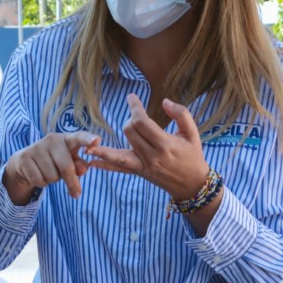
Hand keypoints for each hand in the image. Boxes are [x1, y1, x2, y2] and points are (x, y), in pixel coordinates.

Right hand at [3, 131, 100, 204]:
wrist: (25, 161)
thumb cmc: (54, 161)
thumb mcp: (68, 162)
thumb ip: (79, 166)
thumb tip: (83, 169)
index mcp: (67, 139)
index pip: (79, 137)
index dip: (88, 139)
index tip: (97, 141)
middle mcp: (52, 140)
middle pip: (66, 167)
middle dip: (72, 183)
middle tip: (76, 194)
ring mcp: (37, 147)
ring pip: (52, 176)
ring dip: (52, 181)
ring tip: (48, 173)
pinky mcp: (25, 157)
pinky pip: (39, 180)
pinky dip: (41, 183)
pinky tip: (38, 175)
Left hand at [85, 94, 209, 199]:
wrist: (193, 185)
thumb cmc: (193, 156)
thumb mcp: (192, 133)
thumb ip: (181, 114)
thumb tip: (165, 101)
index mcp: (166, 144)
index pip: (143, 123)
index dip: (135, 107)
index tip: (132, 97)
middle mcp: (152, 156)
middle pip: (130, 133)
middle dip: (129, 120)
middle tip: (136, 116)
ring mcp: (144, 166)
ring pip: (119, 154)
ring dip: (103, 149)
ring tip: (89, 144)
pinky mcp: (139, 173)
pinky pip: (120, 169)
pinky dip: (105, 165)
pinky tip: (92, 162)